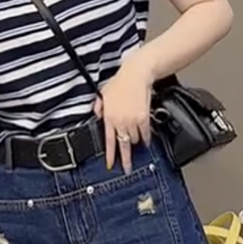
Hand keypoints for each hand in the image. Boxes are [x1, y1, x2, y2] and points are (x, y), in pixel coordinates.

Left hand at [94, 55, 153, 172]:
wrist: (136, 75)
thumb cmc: (120, 83)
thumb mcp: (103, 94)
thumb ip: (98, 107)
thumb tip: (96, 116)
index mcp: (109, 117)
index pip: (109, 141)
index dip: (110, 155)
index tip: (111, 165)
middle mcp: (120, 121)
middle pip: (124, 145)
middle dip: (126, 159)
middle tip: (127, 168)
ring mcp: (132, 121)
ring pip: (135, 139)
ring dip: (135, 140)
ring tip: (136, 138)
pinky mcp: (144, 118)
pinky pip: (145, 134)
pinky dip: (146, 137)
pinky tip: (146, 139)